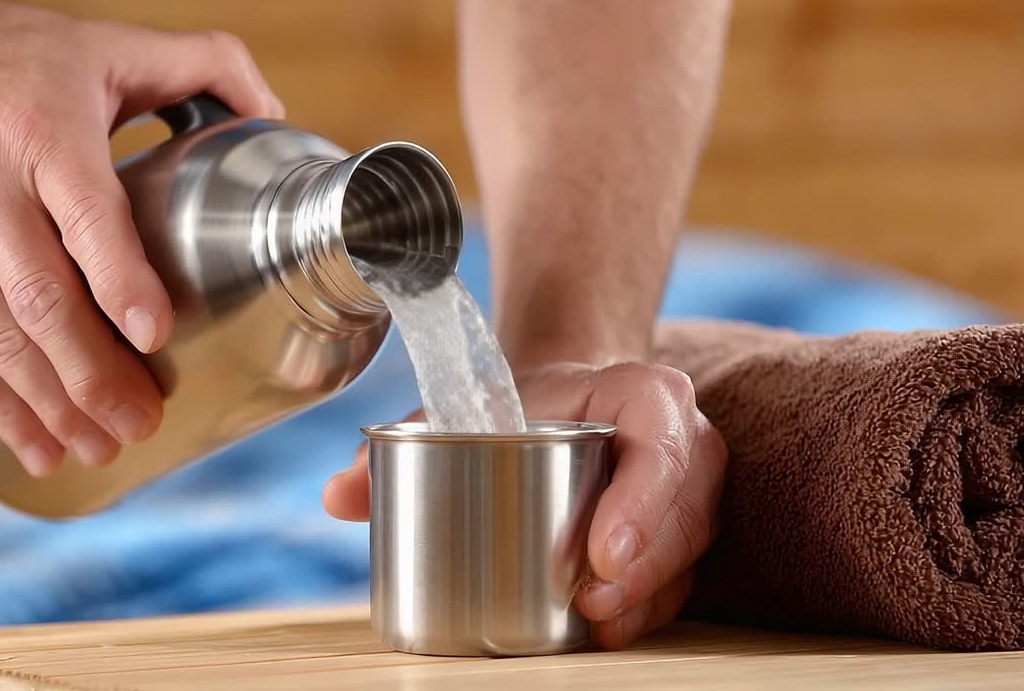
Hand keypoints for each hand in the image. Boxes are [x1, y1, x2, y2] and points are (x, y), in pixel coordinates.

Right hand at [0, 0, 281, 475]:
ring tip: (102, 449)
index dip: (121, 281)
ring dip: (53, 404)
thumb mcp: (109, 43)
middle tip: (143, 423)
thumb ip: (206, 64)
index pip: (86, 216)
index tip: (156, 334)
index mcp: (43, 132)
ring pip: (0, 337)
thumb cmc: (11, 53)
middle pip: (43, 299)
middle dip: (95, 376)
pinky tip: (37, 445)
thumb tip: (275, 112)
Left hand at [322, 361, 726, 648]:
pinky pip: (678, 576)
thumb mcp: (463, 409)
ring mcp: (687, 492)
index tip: (600, 552)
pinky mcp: (678, 535)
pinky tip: (606, 630)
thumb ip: (403, 441)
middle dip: (644, 566)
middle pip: (683, 507)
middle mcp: (680, 441)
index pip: (662, 432)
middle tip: (590, 602)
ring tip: (594, 622)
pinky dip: (646, 607)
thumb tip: (336, 494)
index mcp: (642, 392)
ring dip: (646, 595)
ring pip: (686, 549)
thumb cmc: (516, 404)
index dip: (644, 495)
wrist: (558, 400)